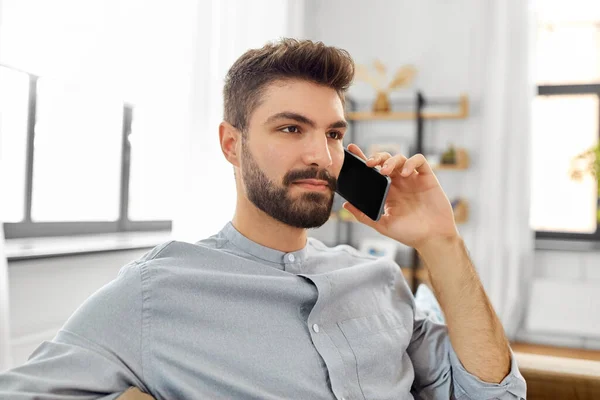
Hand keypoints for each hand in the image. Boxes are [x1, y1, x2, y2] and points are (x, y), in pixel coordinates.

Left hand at [341, 143, 458, 249]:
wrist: (432, 239)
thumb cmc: (409, 233)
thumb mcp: (382, 225)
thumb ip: (363, 215)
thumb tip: (345, 204)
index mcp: (387, 191)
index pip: (373, 171)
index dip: (362, 158)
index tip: (351, 150)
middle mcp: (399, 183)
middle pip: (385, 160)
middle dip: (376, 157)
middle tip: (369, 163)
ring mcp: (413, 179)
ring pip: (400, 158)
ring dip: (391, 161)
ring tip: (385, 171)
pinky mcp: (427, 178)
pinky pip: (419, 161)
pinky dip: (411, 162)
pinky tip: (405, 173)